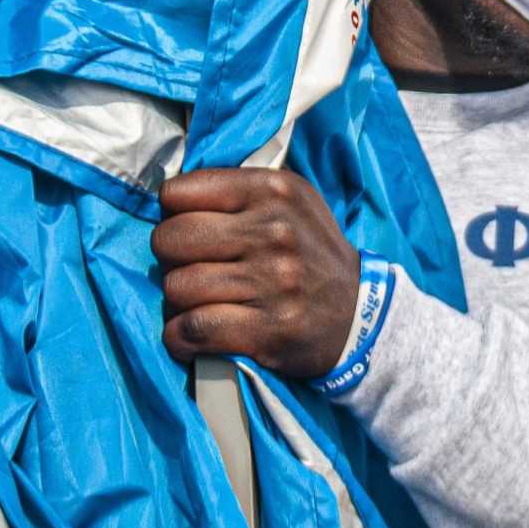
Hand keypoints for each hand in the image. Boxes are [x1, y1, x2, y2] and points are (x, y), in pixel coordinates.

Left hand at [151, 168, 359, 381]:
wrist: (359, 315)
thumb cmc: (309, 253)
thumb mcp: (289, 202)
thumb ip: (236, 191)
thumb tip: (169, 202)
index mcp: (273, 190)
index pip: (178, 194)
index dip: (173, 216)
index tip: (190, 232)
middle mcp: (274, 231)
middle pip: (171, 240)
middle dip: (169, 259)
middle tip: (189, 269)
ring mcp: (273, 281)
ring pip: (177, 287)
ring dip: (176, 302)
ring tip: (195, 303)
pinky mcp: (268, 328)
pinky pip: (192, 329)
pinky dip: (179, 337)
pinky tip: (188, 336)